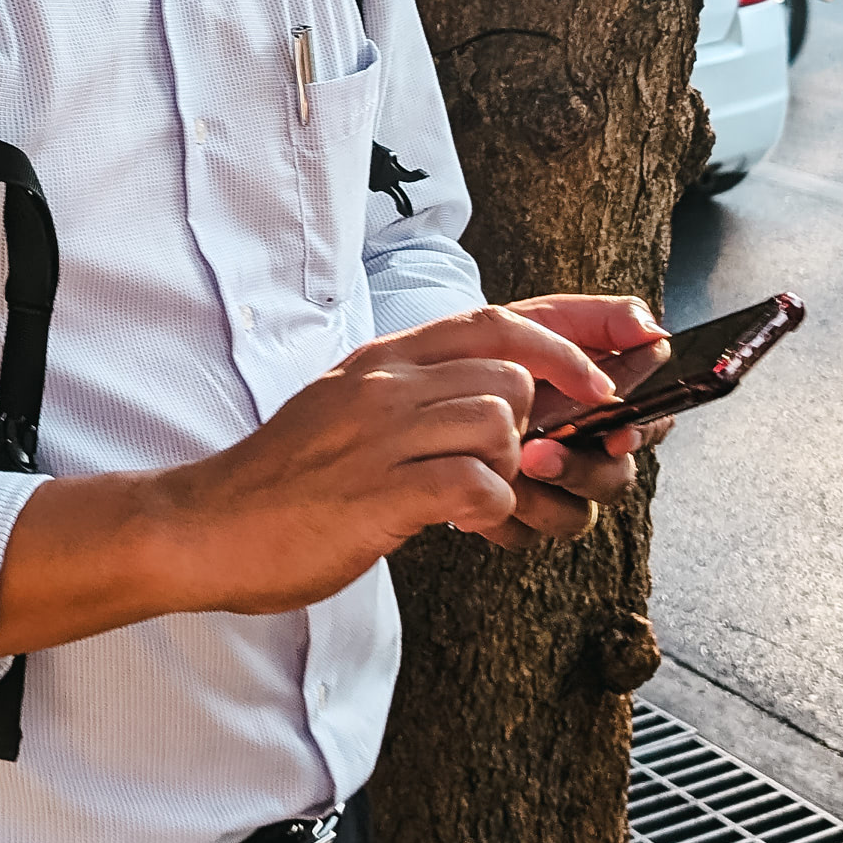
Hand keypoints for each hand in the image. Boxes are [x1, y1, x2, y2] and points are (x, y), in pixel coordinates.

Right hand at [0, 303, 637, 654]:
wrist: (204, 526)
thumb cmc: (286, 482)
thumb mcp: (351, 412)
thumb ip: (424, 399)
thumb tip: (515, 407)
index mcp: (385, 357)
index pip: (500, 315)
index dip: (579, 322)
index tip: (637, 329)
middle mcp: (386, 380)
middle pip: (516, 369)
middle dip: (558, 416)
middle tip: (564, 457)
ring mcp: (381, 433)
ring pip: (504, 423)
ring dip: (518, 471)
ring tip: (491, 505)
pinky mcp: (380, 492)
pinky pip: (479, 486)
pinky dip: (491, 512)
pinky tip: (465, 527)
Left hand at [477, 291, 670, 550]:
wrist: (429, 382)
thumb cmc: (495, 350)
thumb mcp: (544, 320)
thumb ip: (603, 320)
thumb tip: (655, 330)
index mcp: (602, 409)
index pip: (649, 427)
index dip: (643, 434)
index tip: (618, 435)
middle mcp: (585, 453)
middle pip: (615, 480)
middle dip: (581, 470)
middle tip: (537, 454)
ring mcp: (551, 490)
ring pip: (576, 517)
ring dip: (543, 499)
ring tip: (503, 472)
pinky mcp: (516, 518)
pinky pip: (526, 536)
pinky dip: (504, 520)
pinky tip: (476, 502)